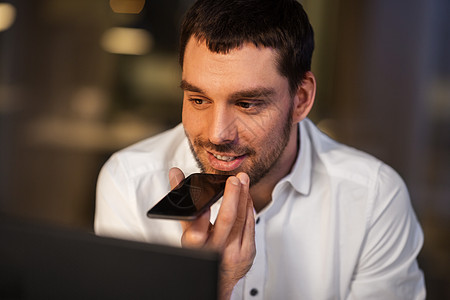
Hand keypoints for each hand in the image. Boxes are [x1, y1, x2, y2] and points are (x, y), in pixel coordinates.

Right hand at [169, 167, 255, 299]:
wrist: (219, 278)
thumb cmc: (202, 250)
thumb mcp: (187, 230)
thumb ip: (182, 202)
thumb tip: (175, 173)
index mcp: (195, 246)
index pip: (195, 231)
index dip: (201, 216)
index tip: (206, 200)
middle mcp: (215, 250)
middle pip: (226, 221)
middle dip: (231, 197)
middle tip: (234, 180)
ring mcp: (233, 252)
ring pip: (241, 220)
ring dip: (244, 197)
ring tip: (243, 180)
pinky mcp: (247, 252)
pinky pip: (250, 226)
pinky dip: (248, 208)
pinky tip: (247, 197)